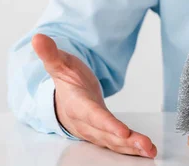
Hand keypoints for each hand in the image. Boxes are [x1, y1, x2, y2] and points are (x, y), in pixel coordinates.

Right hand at [32, 34, 156, 157]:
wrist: (64, 97)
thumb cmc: (67, 80)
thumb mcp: (59, 64)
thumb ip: (51, 54)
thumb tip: (38, 38)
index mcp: (76, 104)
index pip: (92, 115)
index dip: (107, 124)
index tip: (122, 131)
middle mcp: (85, 122)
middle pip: (106, 133)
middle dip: (126, 141)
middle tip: (146, 145)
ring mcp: (95, 131)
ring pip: (114, 142)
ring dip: (133, 148)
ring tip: (150, 150)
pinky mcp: (103, 135)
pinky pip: (118, 144)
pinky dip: (133, 149)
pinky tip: (148, 151)